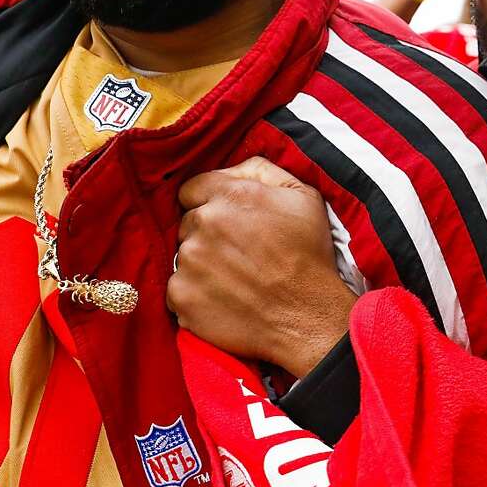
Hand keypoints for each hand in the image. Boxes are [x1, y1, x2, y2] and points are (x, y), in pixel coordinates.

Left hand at [169, 157, 355, 375]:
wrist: (307, 316)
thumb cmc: (309, 256)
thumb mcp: (303, 195)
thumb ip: (260, 170)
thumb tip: (230, 170)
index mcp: (230, 194)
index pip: (192, 189)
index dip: (209, 204)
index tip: (227, 221)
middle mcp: (203, 223)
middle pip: (187, 222)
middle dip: (207, 234)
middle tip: (237, 253)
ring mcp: (189, 262)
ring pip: (182, 255)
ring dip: (201, 263)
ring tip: (233, 279)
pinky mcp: (181, 296)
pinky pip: (177, 288)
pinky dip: (194, 293)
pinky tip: (222, 299)